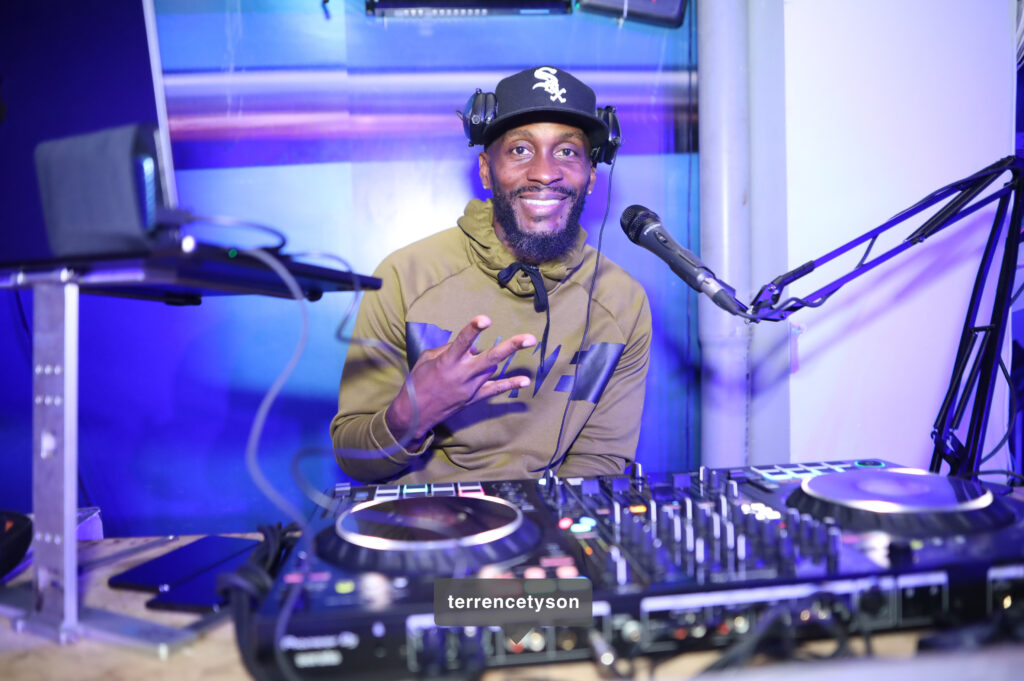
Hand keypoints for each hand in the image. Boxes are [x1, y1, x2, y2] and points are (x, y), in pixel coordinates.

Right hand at [386, 315, 535, 444]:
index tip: (485, 319)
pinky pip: (494, 390)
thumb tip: (468, 346)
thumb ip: (447, 348)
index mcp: (447, 362)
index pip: (462, 342)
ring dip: (503, 356)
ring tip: (527, 341)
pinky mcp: (473, 398)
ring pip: (491, 369)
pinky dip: (509, 385)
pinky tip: (525, 380)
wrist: (414, 414)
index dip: (473, 329)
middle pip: (490, 358)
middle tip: (530, 338)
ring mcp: (469, 388)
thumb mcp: (426, 359)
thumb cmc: (417, 382)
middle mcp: (461, 374)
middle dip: (511, 347)